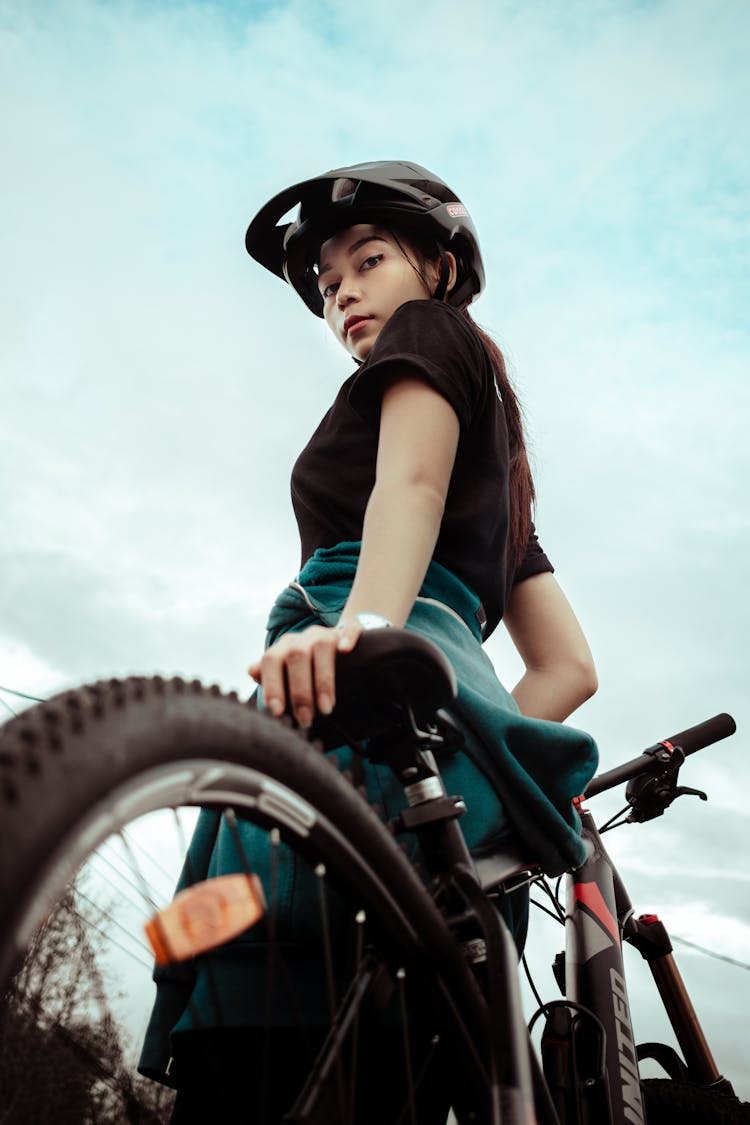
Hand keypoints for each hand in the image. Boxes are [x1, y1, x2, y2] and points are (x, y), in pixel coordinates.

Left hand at [248, 616, 363, 726]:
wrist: (337, 644)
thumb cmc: (308, 667)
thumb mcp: (288, 673)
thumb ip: (271, 676)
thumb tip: (251, 671)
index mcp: (284, 647)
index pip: (271, 660)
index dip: (272, 685)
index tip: (277, 712)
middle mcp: (303, 638)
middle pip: (296, 656)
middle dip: (299, 691)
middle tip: (305, 719)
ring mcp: (326, 633)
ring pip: (321, 646)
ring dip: (323, 680)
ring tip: (326, 709)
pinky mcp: (348, 631)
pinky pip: (349, 629)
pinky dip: (347, 637)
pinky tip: (345, 650)